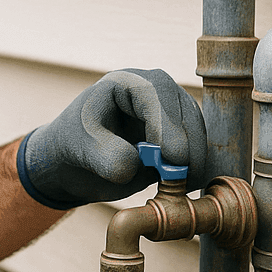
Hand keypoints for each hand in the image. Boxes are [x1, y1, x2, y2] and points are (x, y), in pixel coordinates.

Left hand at [17, 68, 206, 207]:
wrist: (75, 162)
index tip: (174, 155)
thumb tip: (134, 166)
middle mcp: (155, 94)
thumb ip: (105, 156)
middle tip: (186, 175)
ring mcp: (170, 115)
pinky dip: (195, 169)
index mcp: (128, 83)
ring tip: (182, 187)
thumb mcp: (80, 148)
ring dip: (195, 159)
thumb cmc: (74, 145)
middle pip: (185, 109)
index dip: (168, 123)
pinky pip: (196, 151)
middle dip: (189, 143)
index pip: (157, 93)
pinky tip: (185, 188)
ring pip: (196, 131)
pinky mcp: (178, 139)